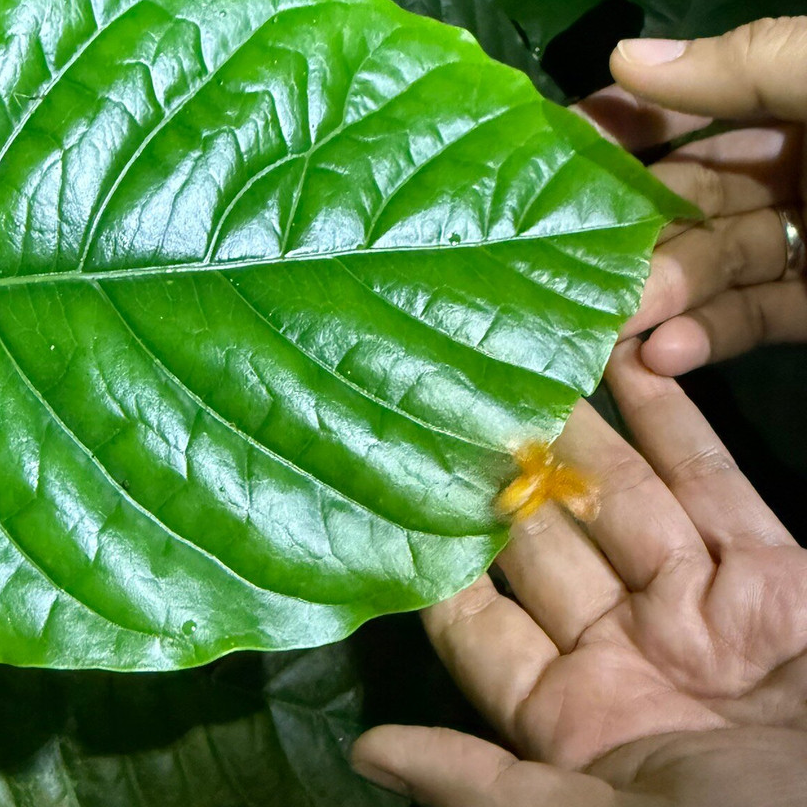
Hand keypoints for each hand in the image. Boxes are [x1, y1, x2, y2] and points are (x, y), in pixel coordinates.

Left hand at [350, 340, 806, 805]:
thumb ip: (480, 781)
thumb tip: (364, 752)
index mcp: (571, 718)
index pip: (480, 625)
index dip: (440, 564)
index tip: (393, 494)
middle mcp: (625, 652)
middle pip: (545, 548)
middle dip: (502, 483)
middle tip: (450, 403)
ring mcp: (699, 609)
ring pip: (622, 504)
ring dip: (577, 437)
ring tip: (522, 369)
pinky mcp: (774, 577)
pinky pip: (713, 487)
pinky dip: (674, 423)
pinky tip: (627, 366)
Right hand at [579, 18, 806, 374]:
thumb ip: (748, 69)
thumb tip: (624, 58)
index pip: (702, 105)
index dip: (631, 124)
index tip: (558, 151)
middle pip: (700, 195)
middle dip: (641, 229)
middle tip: (576, 264)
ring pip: (723, 264)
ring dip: (669, 294)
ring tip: (622, 324)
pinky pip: (761, 317)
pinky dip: (712, 337)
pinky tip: (668, 353)